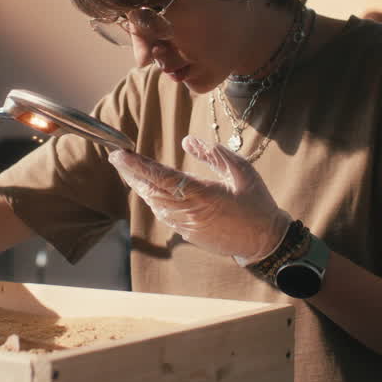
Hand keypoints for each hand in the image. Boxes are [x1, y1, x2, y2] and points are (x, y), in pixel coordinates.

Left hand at [109, 135, 292, 263]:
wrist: (264, 241)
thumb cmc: (256, 204)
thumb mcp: (241, 171)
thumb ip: (213, 154)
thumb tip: (187, 140)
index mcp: (202, 195)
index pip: (161, 177)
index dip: (137, 165)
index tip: (120, 154)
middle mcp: (189, 212)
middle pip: (150, 191)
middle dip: (131, 173)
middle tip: (116, 157)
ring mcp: (186, 225)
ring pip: (153, 203)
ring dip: (139, 186)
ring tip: (127, 169)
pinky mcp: (187, 233)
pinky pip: (163, 213)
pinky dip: (151, 199)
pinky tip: (147, 188)